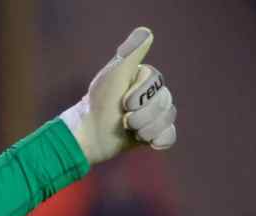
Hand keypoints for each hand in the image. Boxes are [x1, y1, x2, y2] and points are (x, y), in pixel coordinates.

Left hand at [61, 26, 177, 163]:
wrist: (87, 136)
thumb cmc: (97, 104)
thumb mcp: (113, 76)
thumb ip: (130, 54)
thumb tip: (147, 33)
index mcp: (142, 78)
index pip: (157, 83)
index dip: (140, 96)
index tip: (123, 102)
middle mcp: (149, 94)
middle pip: (165, 103)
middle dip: (143, 116)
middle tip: (124, 120)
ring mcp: (151, 115)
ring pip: (167, 119)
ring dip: (147, 129)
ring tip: (129, 130)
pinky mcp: (150, 134)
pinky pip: (168, 136)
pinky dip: (160, 139)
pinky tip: (147, 142)